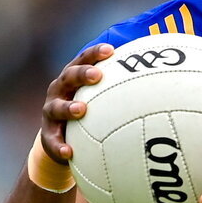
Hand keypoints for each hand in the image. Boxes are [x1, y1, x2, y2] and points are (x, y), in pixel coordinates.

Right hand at [41, 43, 113, 161]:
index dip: (95, 54)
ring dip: (68, 108)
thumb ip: (118, 88)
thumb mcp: (98, 98)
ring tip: (81, 110)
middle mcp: (59, 91)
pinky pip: (53, 141)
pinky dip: (60, 146)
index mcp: (72, 78)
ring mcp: (51, 112)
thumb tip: (153, 83)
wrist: (59, 138)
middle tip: (97, 75)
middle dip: (82, 74)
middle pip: (69, 77)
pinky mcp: (48, 135)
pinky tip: (69, 152)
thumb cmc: (86, 112)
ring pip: (56, 107)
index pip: (83, 60)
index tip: (110, 51)